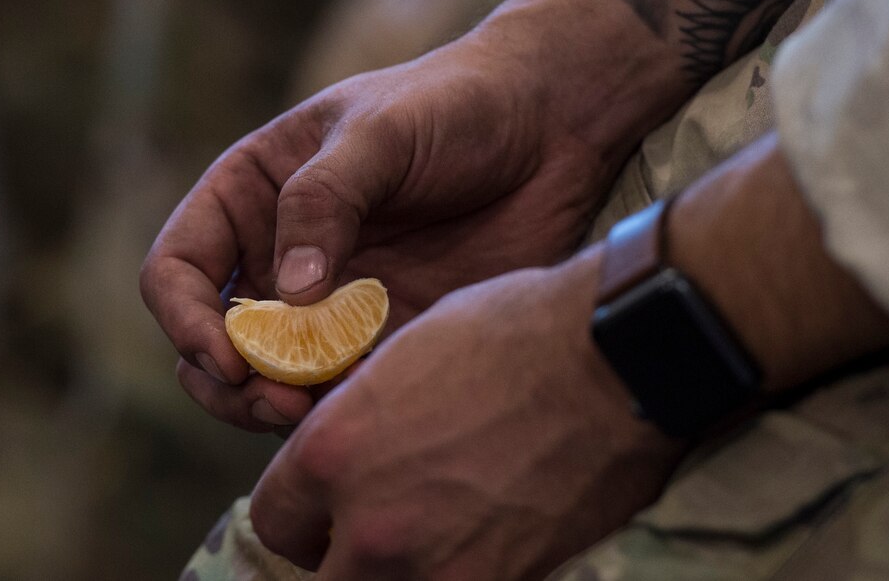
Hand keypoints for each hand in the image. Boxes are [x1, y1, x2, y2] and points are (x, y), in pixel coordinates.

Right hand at [140, 33, 620, 430]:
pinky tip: (376, 407)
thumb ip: (323, 201)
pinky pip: (351, 390)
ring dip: (283, 408)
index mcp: (254, 197)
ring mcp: (337, 303)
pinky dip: (348, 409)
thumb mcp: (378, 132)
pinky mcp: (393, 335)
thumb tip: (290, 298)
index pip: (178, 270)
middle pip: (218, 344)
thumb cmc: (455, 105)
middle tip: (277, 402)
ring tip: (319, 414)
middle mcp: (284, 258)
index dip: (184, 318)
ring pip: (278, 381)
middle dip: (230, 384)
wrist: (550, 127)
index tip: (226, 355)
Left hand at [249, 247, 685, 578]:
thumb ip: (363, 418)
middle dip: (339, 555)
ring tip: (431, 537)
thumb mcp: (410, 354)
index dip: (300, 515)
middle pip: (321, 576)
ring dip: (393, 571)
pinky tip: (482, 540)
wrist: (613, 356)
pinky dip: (456, 572)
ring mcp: (435, 566)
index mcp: (334, 452)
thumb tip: (356, 452)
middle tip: (375, 533)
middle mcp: (371, 523)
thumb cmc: (516, 332)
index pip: (274, 519)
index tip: (323, 511)